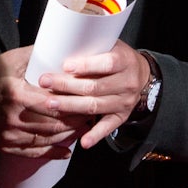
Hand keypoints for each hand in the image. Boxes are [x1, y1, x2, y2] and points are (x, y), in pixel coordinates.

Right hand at [0, 46, 85, 155]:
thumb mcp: (10, 60)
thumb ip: (37, 55)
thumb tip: (63, 47)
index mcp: (16, 93)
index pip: (53, 104)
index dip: (73, 104)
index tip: (88, 99)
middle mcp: (13, 117)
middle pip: (54, 124)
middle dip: (76, 121)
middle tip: (91, 113)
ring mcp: (8, 134)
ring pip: (46, 140)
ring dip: (68, 135)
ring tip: (83, 128)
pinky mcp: (5, 145)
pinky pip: (33, 153)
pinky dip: (52, 152)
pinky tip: (66, 150)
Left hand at [36, 40, 150, 148]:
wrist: (141, 75)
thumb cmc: (116, 57)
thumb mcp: (109, 46)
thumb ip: (90, 49)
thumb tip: (58, 49)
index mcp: (124, 61)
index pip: (107, 64)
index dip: (86, 65)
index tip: (65, 66)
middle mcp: (127, 82)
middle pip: (95, 87)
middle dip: (67, 86)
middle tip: (45, 82)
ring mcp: (125, 101)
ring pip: (95, 106)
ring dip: (71, 106)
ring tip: (50, 104)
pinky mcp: (122, 116)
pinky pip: (108, 127)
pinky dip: (95, 135)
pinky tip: (83, 142)